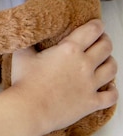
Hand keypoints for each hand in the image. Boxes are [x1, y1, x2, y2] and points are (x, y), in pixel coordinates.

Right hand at [10, 19, 117, 135]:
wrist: (28, 110)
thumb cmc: (24, 83)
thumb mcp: (22, 55)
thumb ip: (28, 41)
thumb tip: (26, 32)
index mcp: (69, 49)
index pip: (93, 30)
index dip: (97, 25)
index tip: (96, 25)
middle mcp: (84, 64)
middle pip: (106, 47)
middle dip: (105, 41)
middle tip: (100, 41)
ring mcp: (90, 84)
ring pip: (112, 68)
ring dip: (110, 62)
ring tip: (105, 61)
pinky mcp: (91, 102)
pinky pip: (112, 96)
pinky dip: (112, 91)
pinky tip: (108, 88)